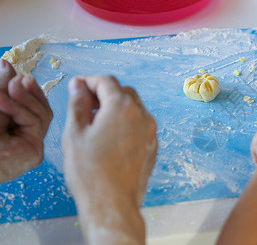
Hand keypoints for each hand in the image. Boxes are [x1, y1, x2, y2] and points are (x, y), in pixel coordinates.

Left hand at [0, 60, 52, 181]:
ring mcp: (31, 146)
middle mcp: (25, 137)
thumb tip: (6, 64)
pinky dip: (20, 110)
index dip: (29, 90)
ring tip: (11, 86)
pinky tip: (4, 101)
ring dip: (25, 99)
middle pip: (42, 110)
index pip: (31, 106)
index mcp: (13, 128)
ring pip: (42, 115)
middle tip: (20, 79)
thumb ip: (1, 88)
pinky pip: (36, 124)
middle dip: (31, 92)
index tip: (19, 74)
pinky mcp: (34, 153)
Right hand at [62, 76, 156, 244]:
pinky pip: (140, 124)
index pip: (106, 81)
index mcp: (122, 107)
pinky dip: (126, 122)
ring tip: (95, 121)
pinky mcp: (152, 145)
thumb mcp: (75, 133)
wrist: (112, 203)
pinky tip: (110, 136)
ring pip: (134, 107)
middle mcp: (142, 115)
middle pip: (123, 92)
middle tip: (84, 103)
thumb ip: (78, 103)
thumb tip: (79, 86)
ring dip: (116, 106)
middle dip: (103, 92)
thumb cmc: (91, 172)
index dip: (88, 80)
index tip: (76, 86)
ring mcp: (150, 131)